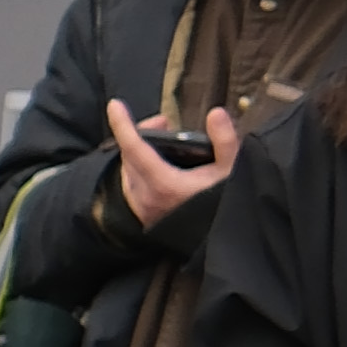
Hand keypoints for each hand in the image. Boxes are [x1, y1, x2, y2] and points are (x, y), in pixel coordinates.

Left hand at [104, 101, 236, 227]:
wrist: (219, 242)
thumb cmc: (223, 205)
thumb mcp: (231, 172)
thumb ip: (225, 142)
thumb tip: (216, 114)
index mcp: (162, 183)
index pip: (133, 147)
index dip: (122, 124)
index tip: (115, 105)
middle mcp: (145, 195)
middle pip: (129, 154)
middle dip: (142, 133)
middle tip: (165, 124)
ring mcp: (141, 206)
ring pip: (129, 168)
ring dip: (140, 150)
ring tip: (164, 142)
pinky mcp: (143, 214)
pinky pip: (132, 182)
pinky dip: (140, 167)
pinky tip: (159, 165)